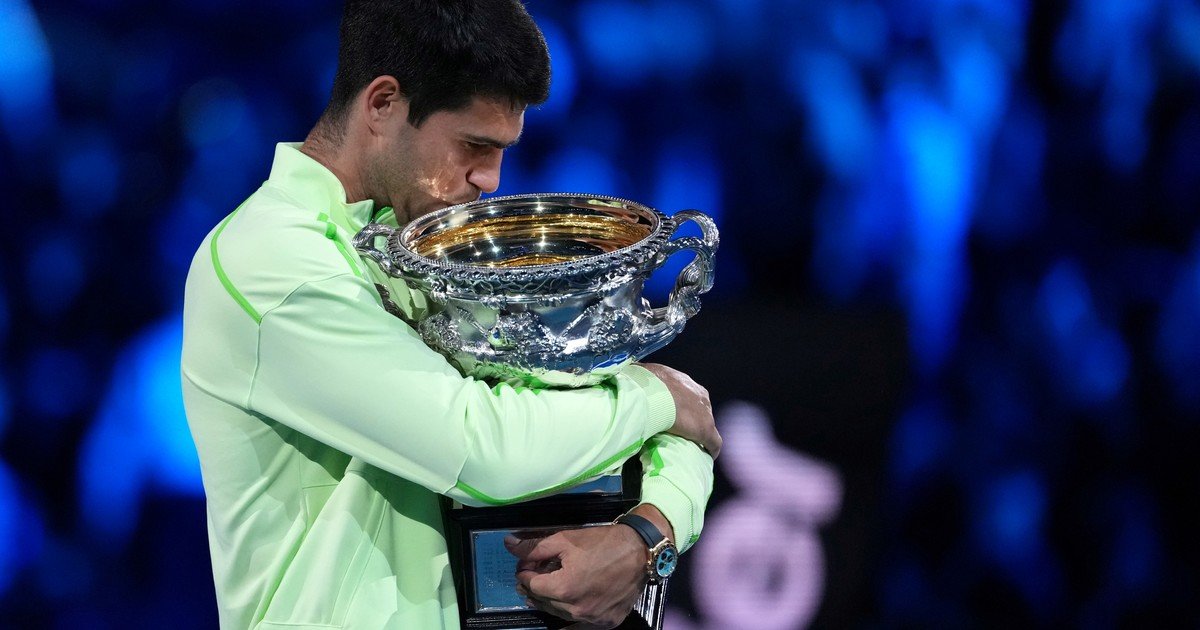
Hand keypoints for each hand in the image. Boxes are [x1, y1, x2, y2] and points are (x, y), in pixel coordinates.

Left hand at [504, 525, 647, 627]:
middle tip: (538, 572)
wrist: (641, 551)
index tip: (528, 564)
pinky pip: (580, 624)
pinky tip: (570, 603)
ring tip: (554, 584)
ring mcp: (591, 619)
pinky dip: (571, 614)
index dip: (525, 572)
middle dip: (536, 586)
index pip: (531, 585)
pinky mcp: (606, 622)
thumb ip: (535, 547)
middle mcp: (575, 609)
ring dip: (552, 600)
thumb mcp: (566, 539)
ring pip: (559, 613)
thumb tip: (509, 545)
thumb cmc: (603, 543)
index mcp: (563, 588)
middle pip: (543, 601)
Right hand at [638, 363, 720, 457]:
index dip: (681, 407)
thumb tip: (630, 383)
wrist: (652, 394)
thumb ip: (643, 383)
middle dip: (691, 419)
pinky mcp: (706, 429)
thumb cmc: (643, 384)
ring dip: (698, 434)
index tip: (673, 415)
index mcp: (684, 382)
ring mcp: (705, 412)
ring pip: (706, 425)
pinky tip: (706, 456)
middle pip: (699, 410)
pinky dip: (710, 449)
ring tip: (688, 444)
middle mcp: (699, 394)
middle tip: (678, 430)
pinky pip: (713, 442)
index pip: (687, 396)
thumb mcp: (642, 377)